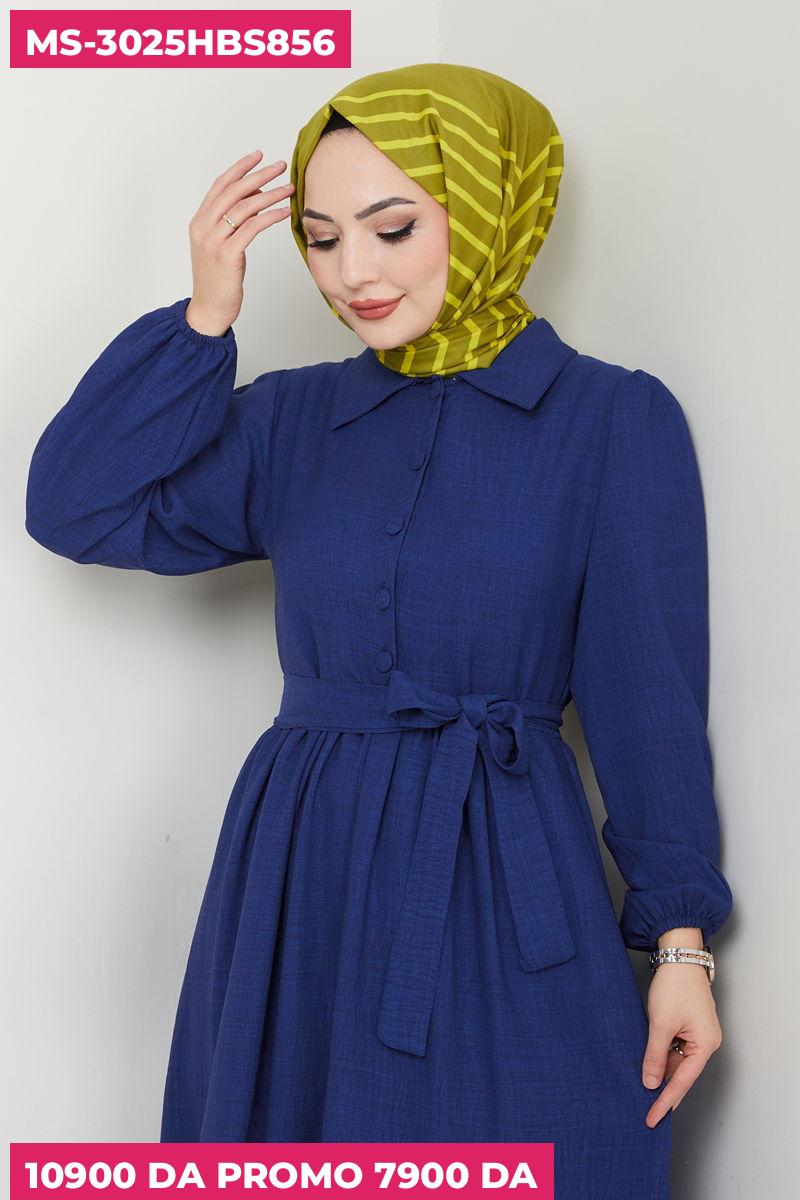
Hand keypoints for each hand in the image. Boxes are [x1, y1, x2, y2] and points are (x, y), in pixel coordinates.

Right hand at [185, 149, 294, 335]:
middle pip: (234, 191)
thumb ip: (231, 223)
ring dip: (270, 194)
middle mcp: (203, 227)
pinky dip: (270, 217)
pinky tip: (284, 212)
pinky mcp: (227, 255)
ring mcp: (213, 240)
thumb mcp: (221, 246)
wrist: (209, 309)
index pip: (220, 185)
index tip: (258, 156)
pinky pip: (252, 228)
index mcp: (199, 222)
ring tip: (289, 188)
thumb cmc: (218, 280)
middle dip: (259, 175)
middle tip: (280, 165)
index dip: (240, 168)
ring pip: (244, 207)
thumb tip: (254, 198)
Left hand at [641, 960, 722, 1127]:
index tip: (653, 1118)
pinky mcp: (688, 1024)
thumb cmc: (675, 985)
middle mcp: (705, 1042)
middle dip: (663, 1090)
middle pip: (681, 1073)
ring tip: (641, 1089)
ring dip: (660, 1072)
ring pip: (676, 1060)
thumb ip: (655, 1055)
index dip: (666, 1102)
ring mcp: (697, 1033)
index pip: (683, 1082)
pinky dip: (660, 1056)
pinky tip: (647, 1064)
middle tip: (645, 1110)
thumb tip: (650, 1083)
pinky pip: (674, 1048)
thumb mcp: (661, 1024)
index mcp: (705, 1044)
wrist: (679, 955)